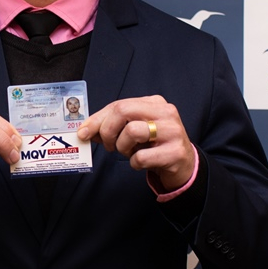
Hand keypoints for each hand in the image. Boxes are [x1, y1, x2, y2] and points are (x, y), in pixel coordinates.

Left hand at [77, 96, 194, 191]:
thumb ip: (112, 127)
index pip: (118, 105)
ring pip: (132, 131)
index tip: (83, 132)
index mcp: (154, 103)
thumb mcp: (134, 132)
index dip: (97, 119)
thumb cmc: (154, 146)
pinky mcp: (175, 152)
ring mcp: (172, 131)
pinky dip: (135, 163)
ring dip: (123, 148)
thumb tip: (85, 131)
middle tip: (109, 146)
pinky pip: (141, 157)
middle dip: (107, 131)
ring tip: (130, 153)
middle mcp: (165, 112)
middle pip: (123, 112)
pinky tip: (142, 163)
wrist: (184, 165)